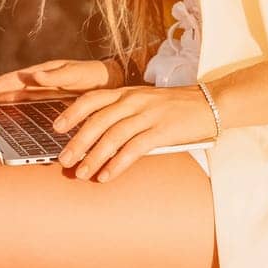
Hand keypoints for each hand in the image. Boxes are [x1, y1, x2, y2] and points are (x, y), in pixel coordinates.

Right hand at [0, 58, 119, 104]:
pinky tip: (2, 122)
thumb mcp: (77, 74)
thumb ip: (57, 75)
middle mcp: (36, 82)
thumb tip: (34, 76)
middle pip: (6, 90)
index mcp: (41, 73)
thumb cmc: (94, 76)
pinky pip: (23, 108)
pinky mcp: (45, 103)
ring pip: (12, 100)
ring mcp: (40, 92)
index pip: (10, 81)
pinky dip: (10, 113)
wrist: (111, 82)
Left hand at [49, 85, 217, 181]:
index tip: (56, 127)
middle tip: (63, 159)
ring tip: (82, 173)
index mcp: (127, 92)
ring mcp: (149, 114)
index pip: (92, 99)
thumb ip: (123, 114)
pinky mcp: (163, 130)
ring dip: (94, 157)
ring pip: (113, 136)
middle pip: (98, 120)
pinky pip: (134, 148)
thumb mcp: (145, 103)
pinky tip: (107, 175)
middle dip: (77, 141)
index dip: (72, 112)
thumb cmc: (175, 107)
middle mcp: (134, 100)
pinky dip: (118, 163)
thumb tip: (97, 138)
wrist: (211, 103)